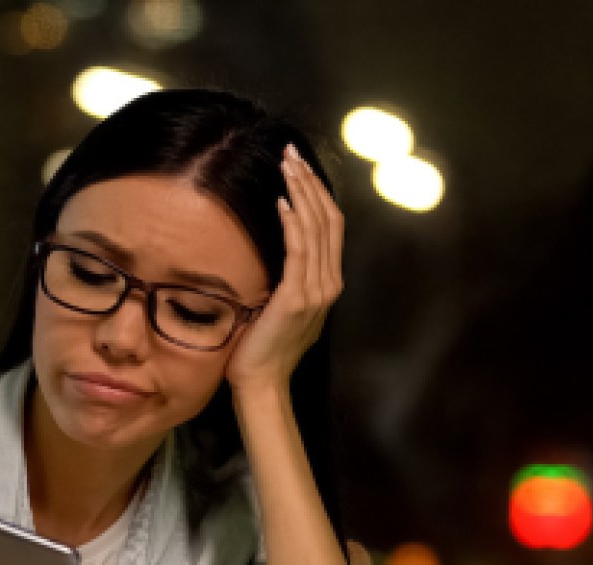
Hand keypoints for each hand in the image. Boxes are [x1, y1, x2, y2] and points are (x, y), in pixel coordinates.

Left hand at [225, 143, 344, 395]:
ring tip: (287, 165)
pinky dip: (292, 223)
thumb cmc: (263, 348)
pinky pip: (299, 252)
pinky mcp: (297, 298)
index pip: (331, 227)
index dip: (318, 193)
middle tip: (292, 153)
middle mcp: (329, 284)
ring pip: (316, 229)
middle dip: (310, 182)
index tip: (300, 166)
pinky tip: (282, 202)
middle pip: (329, 220)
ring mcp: (316, 291)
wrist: (261, 383)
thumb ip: (289, 281)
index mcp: (327, 284)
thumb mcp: (282, 308)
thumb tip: (275, 254)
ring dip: (301, 193)